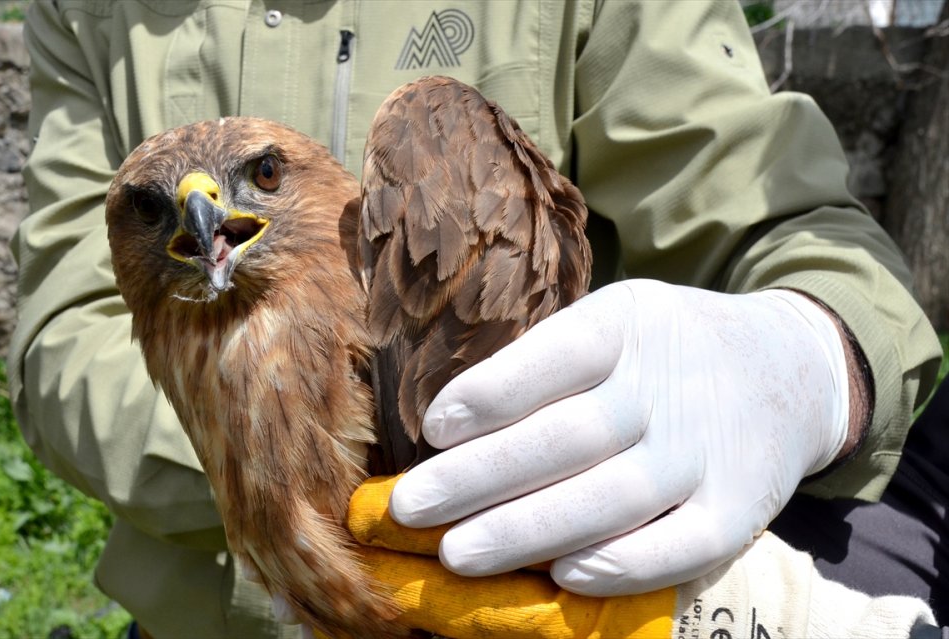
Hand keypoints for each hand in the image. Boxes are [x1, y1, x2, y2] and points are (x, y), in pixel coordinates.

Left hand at [389, 280, 849, 595]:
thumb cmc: (666, 349)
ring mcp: (705, 451)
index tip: (432, 430)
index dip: (489, 395)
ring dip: (526, 532)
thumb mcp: (616, 319)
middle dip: (479, 478)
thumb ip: (549, 361)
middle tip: (410, 508)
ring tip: (455, 553)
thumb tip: (454, 422)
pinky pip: (679, 547)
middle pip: (566, 437)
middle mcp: (668, 385)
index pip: (552, 357)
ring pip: (609, 498)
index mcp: (628, 324)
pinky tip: (561, 576)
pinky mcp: (739, 508)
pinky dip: (621, 566)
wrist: (786, 368)